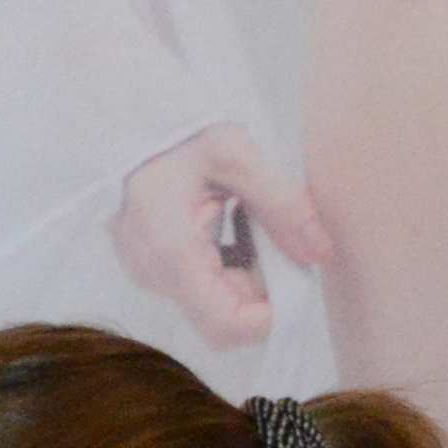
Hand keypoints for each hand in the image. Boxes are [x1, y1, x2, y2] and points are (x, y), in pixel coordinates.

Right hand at [110, 122, 330, 349]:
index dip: (269, 318)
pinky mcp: (152, 268)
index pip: (226, 325)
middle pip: (224, 316)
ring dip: (247, 274)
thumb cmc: (177, 134)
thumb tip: (321, 253)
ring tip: (250, 222)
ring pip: (214, 303)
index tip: (296, 282)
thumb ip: (283, 205)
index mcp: (173, 253)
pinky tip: (231, 225)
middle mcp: (156, 276)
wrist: (127, 123)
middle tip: (277, 237)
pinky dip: (229, 265)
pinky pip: (200, 286)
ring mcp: (151, 275)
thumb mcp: (237, 157)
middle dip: (263, 288)